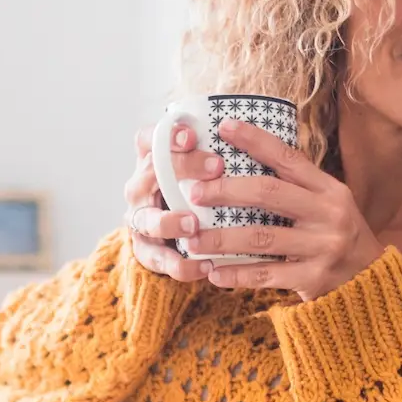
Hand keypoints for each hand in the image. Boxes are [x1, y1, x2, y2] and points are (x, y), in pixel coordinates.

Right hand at [122, 122, 226, 281]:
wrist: (171, 236)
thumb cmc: (196, 193)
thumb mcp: (202, 172)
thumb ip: (216, 156)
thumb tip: (261, 140)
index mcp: (151, 161)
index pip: (148, 139)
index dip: (166, 135)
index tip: (192, 135)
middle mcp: (140, 188)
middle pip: (150, 172)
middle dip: (182, 168)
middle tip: (216, 167)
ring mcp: (140, 220)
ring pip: (146, 219)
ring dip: (169, 221)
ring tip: (193, 225)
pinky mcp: (145, 251)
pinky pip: (158, 259)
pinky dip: (181, 265)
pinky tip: (205, 266)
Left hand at [185, 119, 385, 300]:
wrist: (372, 279)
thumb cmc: (336, 234)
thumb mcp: (326, 203)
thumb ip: (294, 186)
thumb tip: (243, 158)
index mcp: (329, 190)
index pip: (288, 158)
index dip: (255, 140)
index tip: (224, 127)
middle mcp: (328, 214)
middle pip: (269, 194)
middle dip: (226, 191)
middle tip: (194, 193)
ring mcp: (322, 247)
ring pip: (261, 238)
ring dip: (221, 239)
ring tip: (191, 240)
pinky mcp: (314, 278)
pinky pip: (266, 275)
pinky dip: (236, 274)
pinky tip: (213, 273)